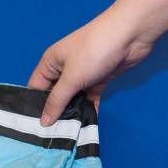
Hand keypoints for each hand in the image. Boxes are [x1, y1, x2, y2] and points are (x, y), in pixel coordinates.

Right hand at [30, 0, 167, 125]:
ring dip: (72, 112)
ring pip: (72, 98)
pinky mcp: (98, 79)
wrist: (132, 33)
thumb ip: (57, 101)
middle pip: (54, 95)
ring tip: (69, 131)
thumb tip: (43, 122)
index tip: (36, 127)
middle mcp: (63, 69)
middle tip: (53, 133)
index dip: (35, 106)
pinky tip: (87, 123)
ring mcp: (81, 74)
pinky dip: (88, 109)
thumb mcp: (71, 78)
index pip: (36, 88)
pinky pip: (88, 98)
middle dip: (55, 112)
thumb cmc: (94, 50)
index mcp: (50, 63)